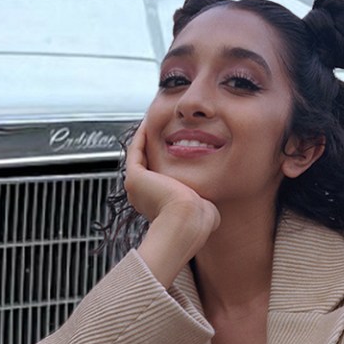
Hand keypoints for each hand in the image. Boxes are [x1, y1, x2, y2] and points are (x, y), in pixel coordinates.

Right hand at [124, 123, 218, 269]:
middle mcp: (141, 196)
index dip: (163, 162)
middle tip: (161, 130)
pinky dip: (141, 137)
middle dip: (152, 148)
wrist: (188, 222)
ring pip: (138, 156)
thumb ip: (201, 202)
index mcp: (156, 205)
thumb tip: (208, 201)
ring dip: (144, 139)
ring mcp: (136, 186)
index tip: (172, 148)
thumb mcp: (201, 210)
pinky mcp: (135, 176)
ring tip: (153, 121)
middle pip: (145, 166)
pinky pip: (135, 151)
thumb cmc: (198, 222)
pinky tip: (149, 123)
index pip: (157, 179)